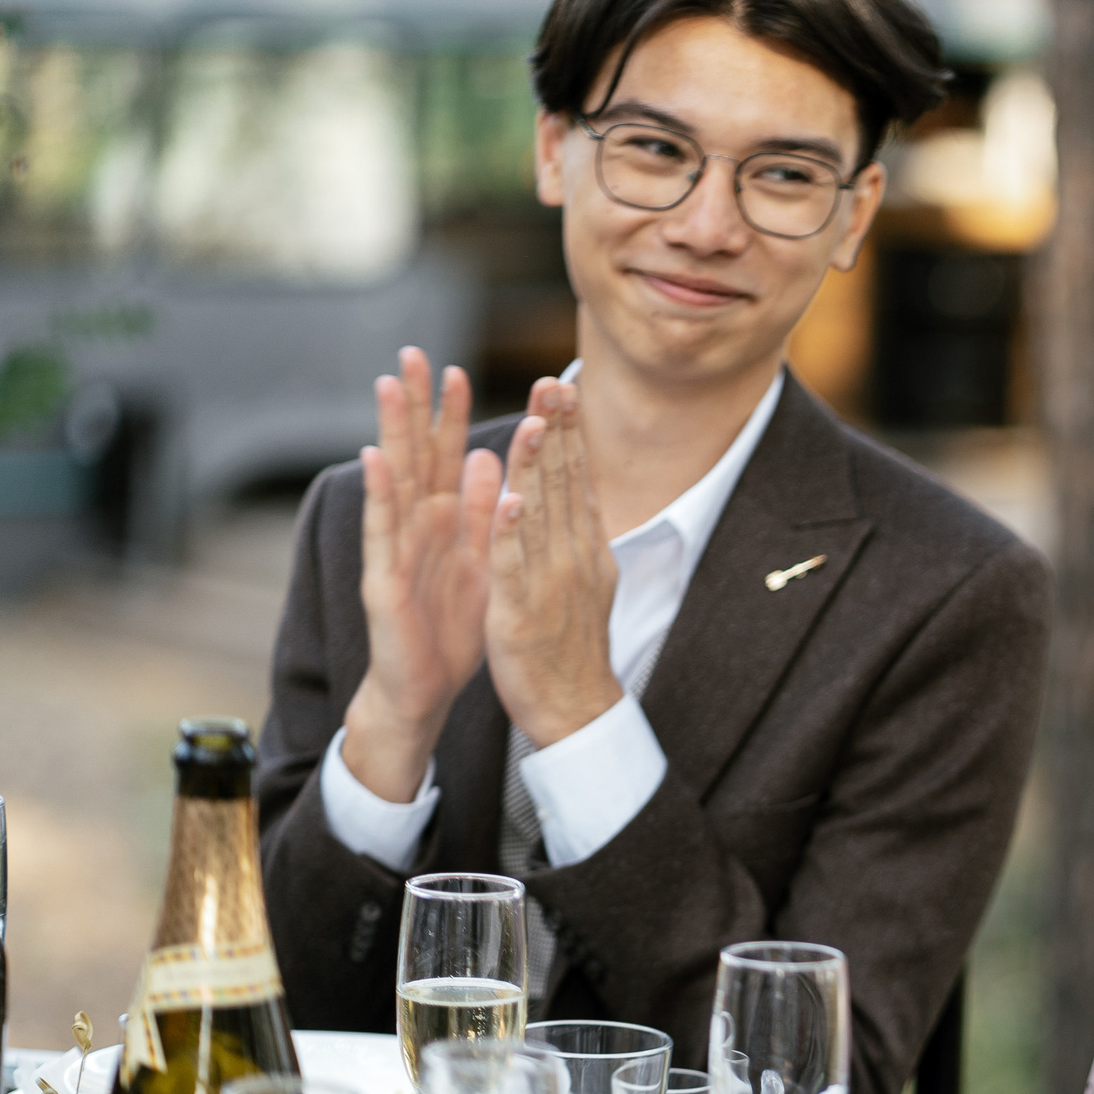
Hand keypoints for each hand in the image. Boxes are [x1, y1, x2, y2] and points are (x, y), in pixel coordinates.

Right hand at [344, 348, 502, 802]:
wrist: (424, 688)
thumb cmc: (449, 627)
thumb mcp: (479, 560)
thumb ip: (483, 511)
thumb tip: (491, 458)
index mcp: (442, 523)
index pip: (447, 458)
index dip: (450, 416)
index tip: (457, 369)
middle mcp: (413, 528)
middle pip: (414, 455)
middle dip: (413, 406)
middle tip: (410, 353)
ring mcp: (394, 550)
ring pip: (393, 483)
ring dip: (390, 433)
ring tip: (386, 387)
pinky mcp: (383, 581)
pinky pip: (382, 533)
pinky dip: (380, 495)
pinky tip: (376, 460)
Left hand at [485, 379, 622, 748]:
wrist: (576, 708)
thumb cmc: (572, 647)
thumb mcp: (583, 581)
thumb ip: (576, 536)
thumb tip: (576, 496)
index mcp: (583, 549)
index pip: (575, 479)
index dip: (568, 433)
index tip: (561, 389)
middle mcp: (573, 558)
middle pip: (564, 485)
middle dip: (557, 432)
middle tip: (552, 384)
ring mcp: (550, 584)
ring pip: (542, 515)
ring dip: (539, 466)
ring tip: (536, 419)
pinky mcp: (522, 612)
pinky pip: (515, 567)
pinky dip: (513, 533)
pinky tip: (511, 499)